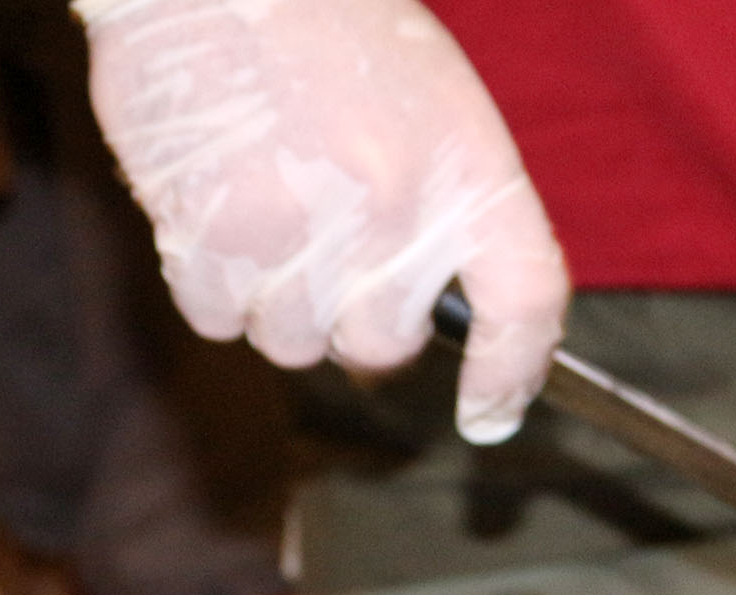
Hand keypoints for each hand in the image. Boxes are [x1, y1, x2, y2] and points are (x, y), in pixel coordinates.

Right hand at [75, 0, 567, 442]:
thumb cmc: (329, 22)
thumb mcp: (432, 102)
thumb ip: (443, 211)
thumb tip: (416, 325)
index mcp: (472, 171)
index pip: (525, 301)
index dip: (513, 372)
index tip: (490, 415)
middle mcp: (398, 213)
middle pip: (382, 347)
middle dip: (351, 319)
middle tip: (324, 245)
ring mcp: (305, 233)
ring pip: (293, 343)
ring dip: (274, 299)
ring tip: (263, 201)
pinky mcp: (214, 240)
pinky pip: (219, 319)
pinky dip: (210, 282)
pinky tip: (212, 203)